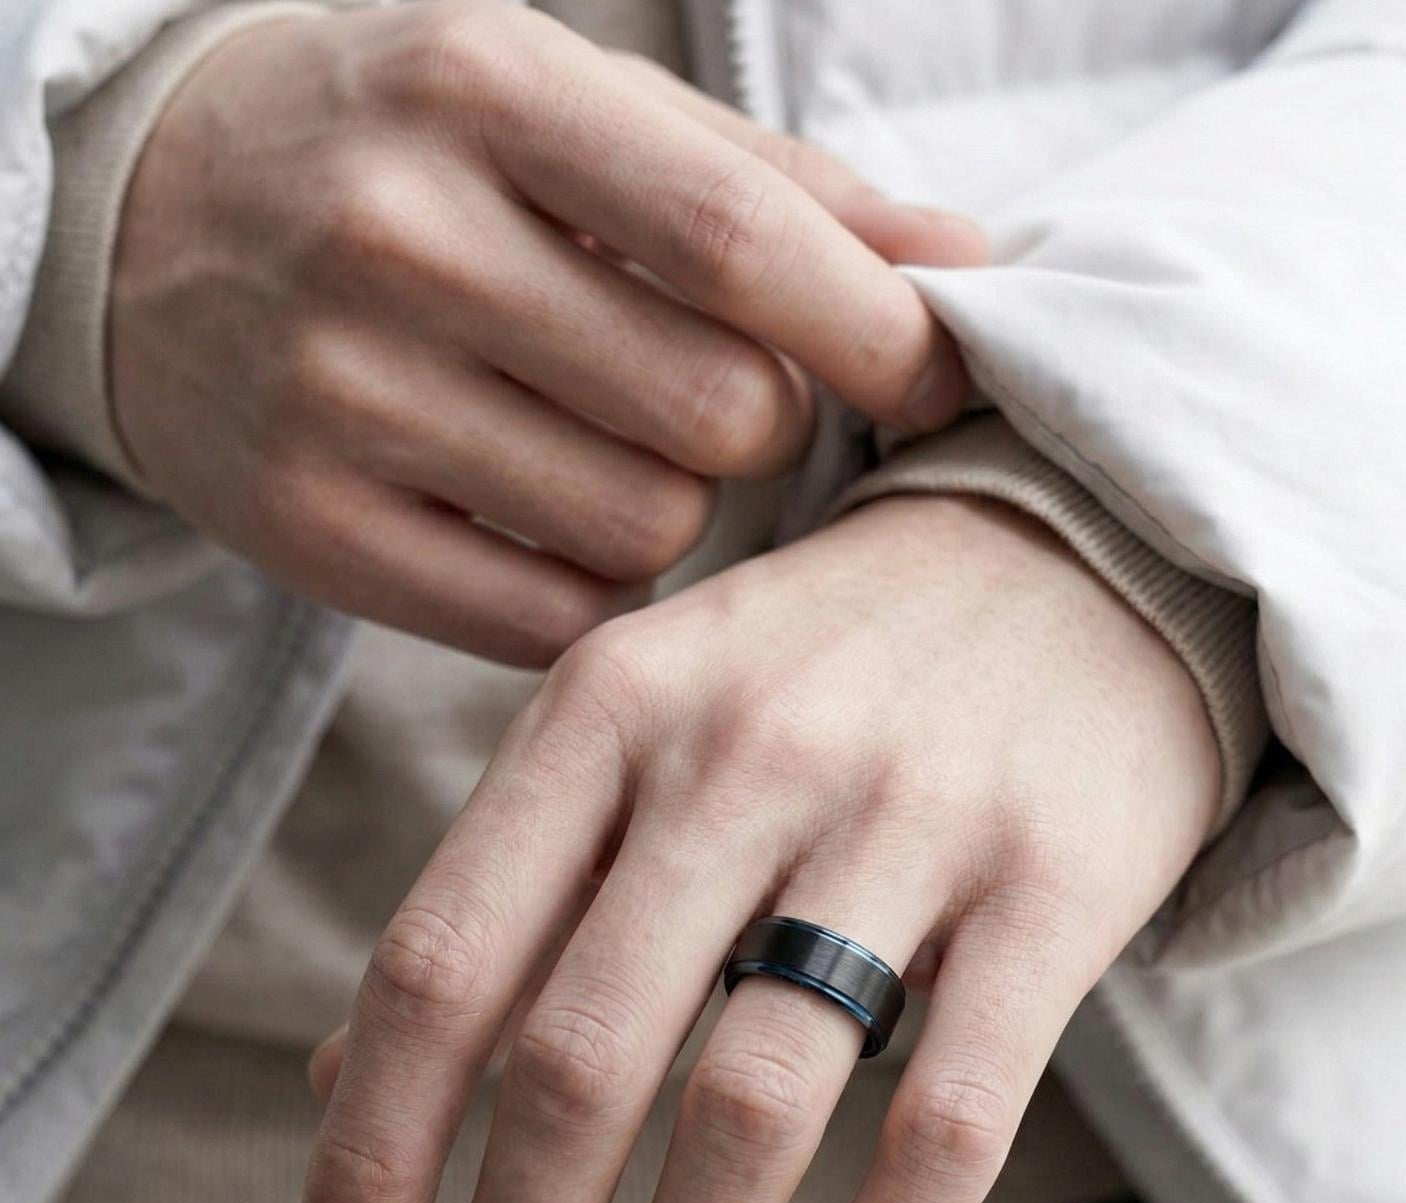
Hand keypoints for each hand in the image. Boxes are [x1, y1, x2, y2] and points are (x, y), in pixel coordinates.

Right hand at [110, 2, 984, 662]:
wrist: (149, 229)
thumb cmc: (409, 158)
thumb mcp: (568, 111)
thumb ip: (769, 188)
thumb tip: (964, 264)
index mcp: (483, 89)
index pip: (737, 240)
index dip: (877, 332)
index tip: (942, 382)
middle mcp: (398, 238)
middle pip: (715, 414)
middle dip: (763, 427)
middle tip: (709, 389)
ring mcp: (340, 396)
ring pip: (644, 530)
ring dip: (671, 504)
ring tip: (596, 440)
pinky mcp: (309, 530)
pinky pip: (550, 618)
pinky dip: (587, 585)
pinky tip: (539, 512)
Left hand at [298, 494, 1219, 1202]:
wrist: (1069, 549)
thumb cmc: (824, 659)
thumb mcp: (643, 715)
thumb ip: (511, 883)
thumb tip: (346, 1084)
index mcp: (610, 702)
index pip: (444, 959)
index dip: (373, 1149)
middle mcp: (744, 750)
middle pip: (582, 1053)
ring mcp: (908, 812)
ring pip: (756, 1104)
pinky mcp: (1055, 879)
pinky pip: (951, 1116)